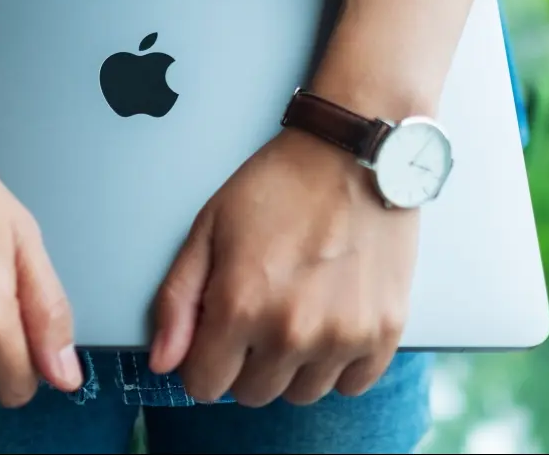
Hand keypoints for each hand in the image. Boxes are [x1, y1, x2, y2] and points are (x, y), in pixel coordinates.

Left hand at [149, 128, 418, 406]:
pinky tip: (331, 321)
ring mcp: (343, 336)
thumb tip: (164, 361)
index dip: (203, 360)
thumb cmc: (279, 185)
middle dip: (245, 362)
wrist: (353, 154)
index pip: (204, 385)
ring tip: (297, 312)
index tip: (215, 335)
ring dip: (292, 366)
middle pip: (252, 393)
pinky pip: (352, 385)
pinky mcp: (385, 332)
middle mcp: (292, 331)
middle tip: (259, 313)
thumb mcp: (208, 229)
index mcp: (241, 306)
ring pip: (301, 394)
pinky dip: (338, 363)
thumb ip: (178, 300)